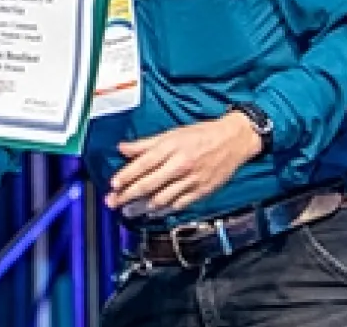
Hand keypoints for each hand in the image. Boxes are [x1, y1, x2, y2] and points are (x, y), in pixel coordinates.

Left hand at [105, 112, 260, 216]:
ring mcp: (191, 180)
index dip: (126, 176)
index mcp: (171, 147)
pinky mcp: (201, 192)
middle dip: (127, 196)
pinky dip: (162, 211)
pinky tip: (152, 213)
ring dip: (142, 208)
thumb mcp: (172, 133)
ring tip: (128, 212)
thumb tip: (122, 148)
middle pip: (148, 184)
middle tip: (113, 203)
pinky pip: (178, 205)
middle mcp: (180, 165)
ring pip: (161, 199)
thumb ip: (146, 143)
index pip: (143, 164)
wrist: (234, 140)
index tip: (113, 185)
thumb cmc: (201, 134)